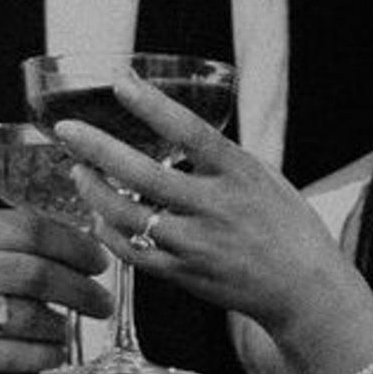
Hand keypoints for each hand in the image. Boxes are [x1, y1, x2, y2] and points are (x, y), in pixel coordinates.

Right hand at [0, 207, 109, 373]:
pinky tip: (53, 353)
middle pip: (35, 272)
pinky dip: (42, 355)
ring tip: (71, 328)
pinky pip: (12, 355)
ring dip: (61, 324)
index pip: (28, 228)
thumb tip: (66, 245)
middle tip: (100, 301)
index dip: (72, 244)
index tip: (96, 259)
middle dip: (80, 288)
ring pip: (27, 315)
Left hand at [51, 77, 366, 350]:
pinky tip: (99, 216)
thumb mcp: (264, 178)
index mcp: (240, 175)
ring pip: (130, 217)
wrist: (304, 290)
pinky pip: (134, 254)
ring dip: (96, 192)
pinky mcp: (186, 276)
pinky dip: (111, 233)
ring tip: (79, 171)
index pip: (191, 133)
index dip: (154, 107)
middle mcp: (217, 209)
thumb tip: (176, 132)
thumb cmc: (287, 228)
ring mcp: (198, 246)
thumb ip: (220, 159)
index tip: (121, 82)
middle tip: (68, 131)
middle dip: (100, 150)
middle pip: (146, 176)